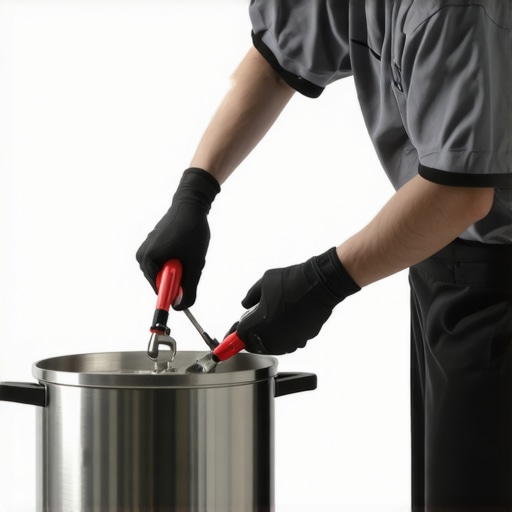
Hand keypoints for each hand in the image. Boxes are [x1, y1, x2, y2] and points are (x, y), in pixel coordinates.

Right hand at [136, 168, 219, 308]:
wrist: (191, 204)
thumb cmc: (192, 231)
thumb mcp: (195, 263)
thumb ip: (190, 288)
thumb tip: (182, 307)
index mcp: (147, 260)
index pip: (159, 290)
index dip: (173, 292)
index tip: (180, 297)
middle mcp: (142, 256)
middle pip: (162, 282)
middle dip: (179, 276)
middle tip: (190, 261)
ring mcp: (146, 250)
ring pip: (166, 272)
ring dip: (180, 268)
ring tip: (188, 251)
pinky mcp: (152, 246)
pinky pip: (166, 263)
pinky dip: (177, 259)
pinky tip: (184, 245)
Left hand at [235, 248, 360, 354]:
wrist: (319, 285)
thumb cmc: (291, 282)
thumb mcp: (264, 282)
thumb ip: (251, 296)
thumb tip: (246, 304)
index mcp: (258, 325)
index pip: (239, 337)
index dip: (233, 336)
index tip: (229, 337)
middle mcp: (273, 338)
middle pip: (255, 344)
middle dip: (251, 335)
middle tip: (252, 323)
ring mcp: (289, 341)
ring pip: (273, 344)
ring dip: (269, 335)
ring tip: (272, 319)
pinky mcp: (303, 340)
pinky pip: (289, 341)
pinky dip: (285, 334)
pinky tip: (287, 319)